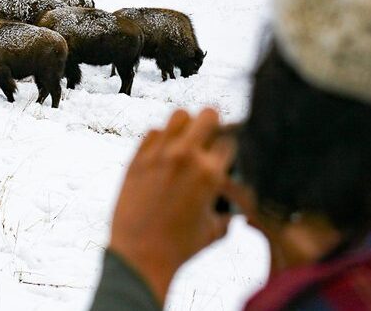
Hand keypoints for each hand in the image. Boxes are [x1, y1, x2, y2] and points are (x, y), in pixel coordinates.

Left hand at [108, 108, 238, 304]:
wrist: (140, 257)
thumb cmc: (180, 248)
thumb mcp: (215, 231)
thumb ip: (228, 213)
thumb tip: (233, 208)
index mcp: (211, 173)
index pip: (230, 139)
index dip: (229, 147)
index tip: (224, 154)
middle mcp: (186, 157)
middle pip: (209, 114)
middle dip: (213, 124)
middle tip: (209, 138)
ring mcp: (159, 155)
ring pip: (180, 115)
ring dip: (187, 126)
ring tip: (186, 141)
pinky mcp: (137, 158)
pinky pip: (153, 131)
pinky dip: (161, 138)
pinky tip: (163, 153)